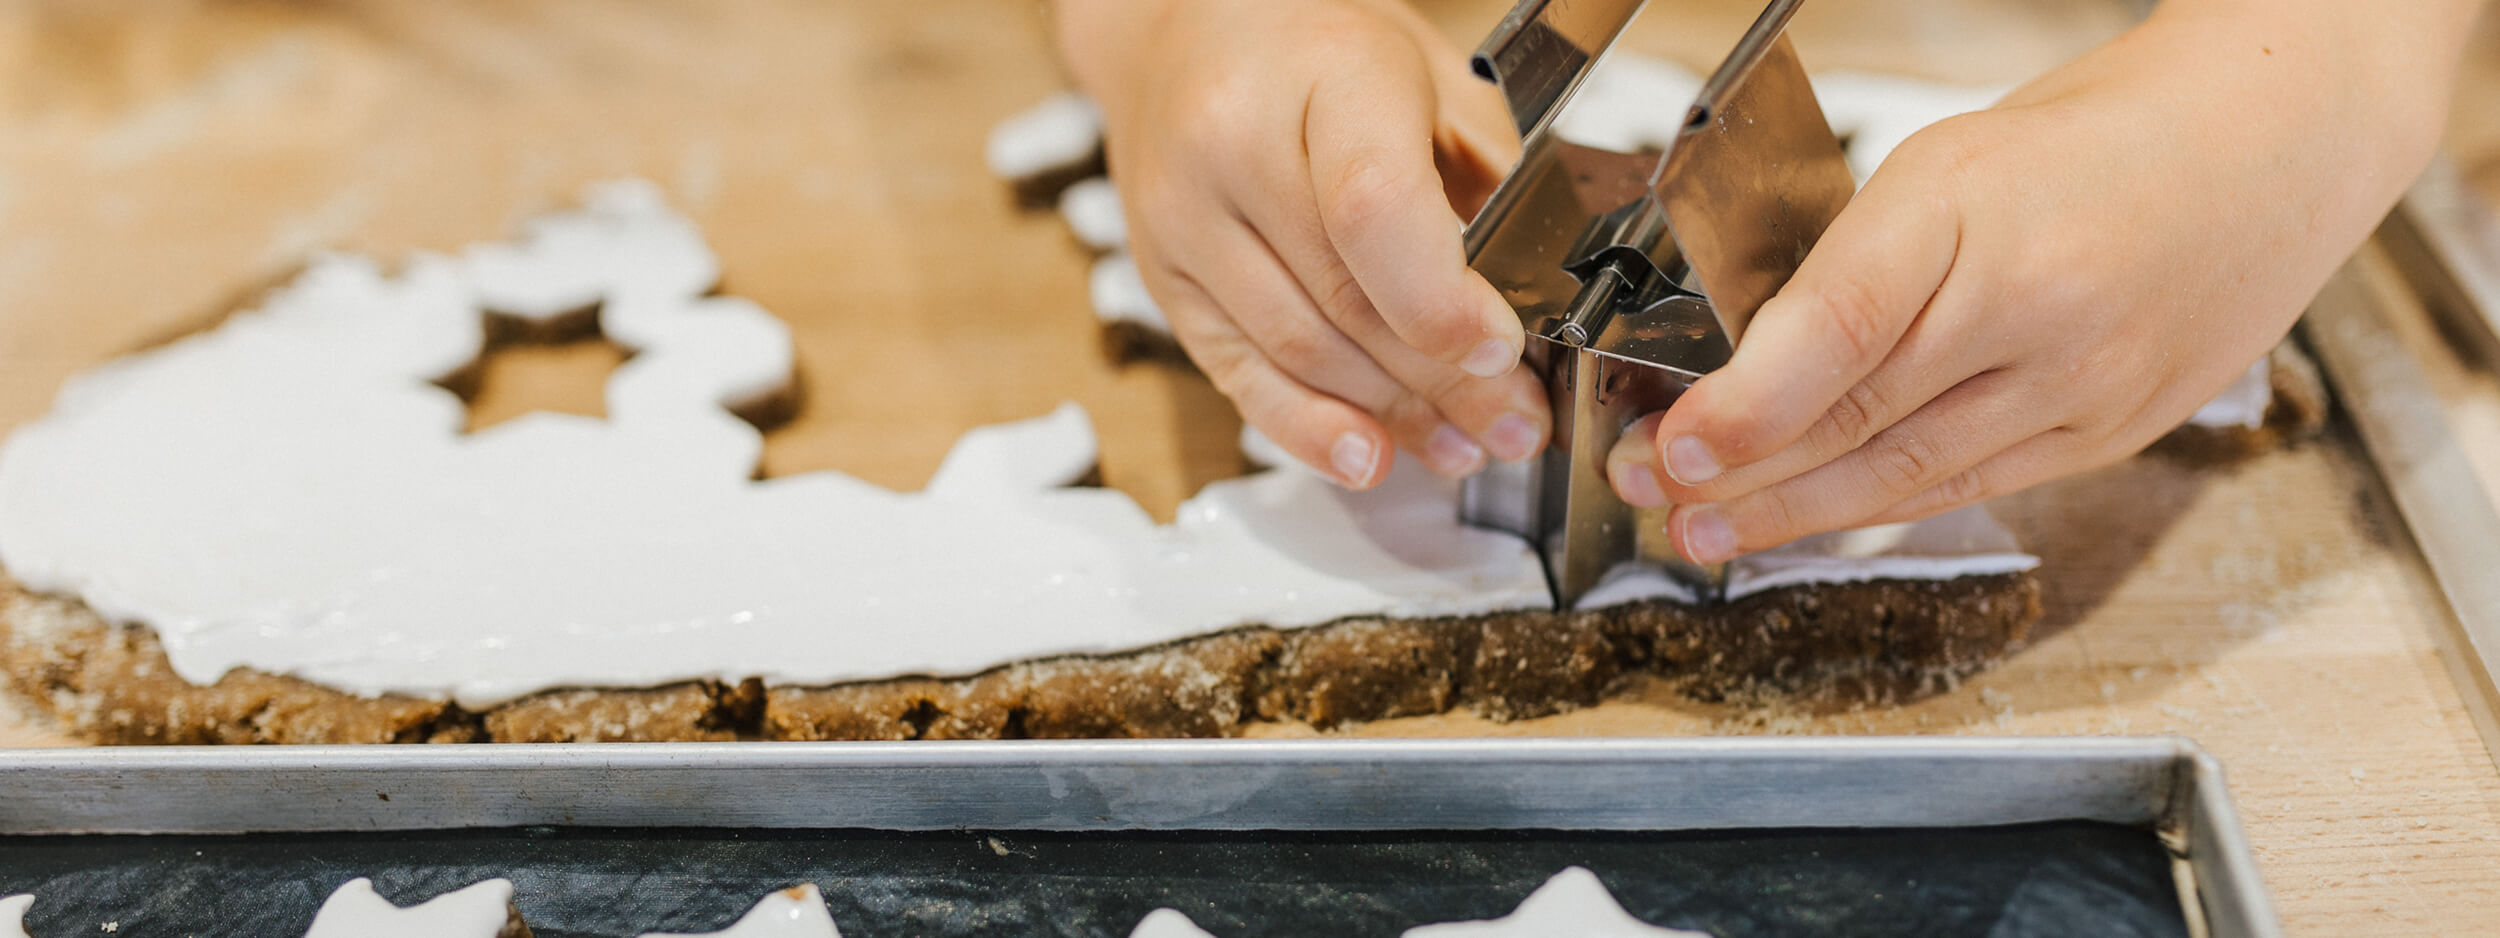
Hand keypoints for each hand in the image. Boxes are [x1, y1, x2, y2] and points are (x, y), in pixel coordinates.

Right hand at [1054, 0, 1547, 487]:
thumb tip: (1531, 299)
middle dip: (1443, 382)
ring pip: (1298, 349)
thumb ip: (1483, 175)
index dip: (1441, 300)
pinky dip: (1308, 427)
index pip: (1372, 209)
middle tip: (1515, 423)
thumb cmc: (1318, 47)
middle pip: (1345, 298)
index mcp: (1319, 76)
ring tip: (1463, 446)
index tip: (1501, 350)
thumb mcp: (1427, 73)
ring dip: (1391, 417)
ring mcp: (1183, 218)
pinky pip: (1238, 373)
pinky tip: (1367, 457)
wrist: (1182, 27)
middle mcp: (1231, 147)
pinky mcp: (1161, 275)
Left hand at [1604, 1, 2473, 564]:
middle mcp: (2037, 307)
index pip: (1843, 327)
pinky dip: (1881, 509)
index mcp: (1977, 210)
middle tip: (1648, 493)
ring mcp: (2085, 383)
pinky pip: (1975, 487)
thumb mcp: (1946, 166)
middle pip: (1862, 416)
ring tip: (1704, 533)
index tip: (1672, 446)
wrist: (2267, 148)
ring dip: (1792, 512)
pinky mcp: (2112, 434)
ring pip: (1911, 471)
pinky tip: (1812, 523)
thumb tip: (1751, 360)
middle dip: (1738, 471)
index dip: (1746, 405)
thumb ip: (1856, 263)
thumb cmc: (2095, 141)